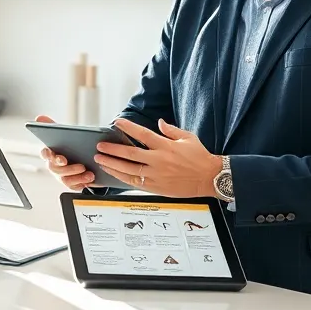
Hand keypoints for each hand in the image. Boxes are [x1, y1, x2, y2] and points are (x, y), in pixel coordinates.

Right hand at [35, 114, 95, 190]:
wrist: (81, 157)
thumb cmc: (68, 145)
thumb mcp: (61, 134)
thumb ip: (51, 125)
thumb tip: (39, 117)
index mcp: (50, 153)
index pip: (45, 154)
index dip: (48, 154)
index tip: (55, 154)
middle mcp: (54, 166)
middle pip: (55, 169)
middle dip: (67, 168)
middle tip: (80, 165)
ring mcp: (62, 176)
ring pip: (65, 179)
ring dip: (77, 176)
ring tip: (89, 173)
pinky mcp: (71, 183)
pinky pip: (74, 186)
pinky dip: (82, 182)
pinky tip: (91, 178)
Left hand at [93, 118, 221, 197]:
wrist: (209, 178)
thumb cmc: (200, 157)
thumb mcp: (188, 137)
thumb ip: (171, 130)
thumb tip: (159, 122)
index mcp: (166, 146)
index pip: (142, 134)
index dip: (127, 127)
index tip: (116, 122)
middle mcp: (159, 160)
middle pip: (130, 153)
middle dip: (112, 150)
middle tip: (100, 147)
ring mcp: (156, 175)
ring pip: (128, 170)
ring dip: (112, 164)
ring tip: (101, 160)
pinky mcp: (156, 187)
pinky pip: (134, 182)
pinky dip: (122, 178)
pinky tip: (113, 173)